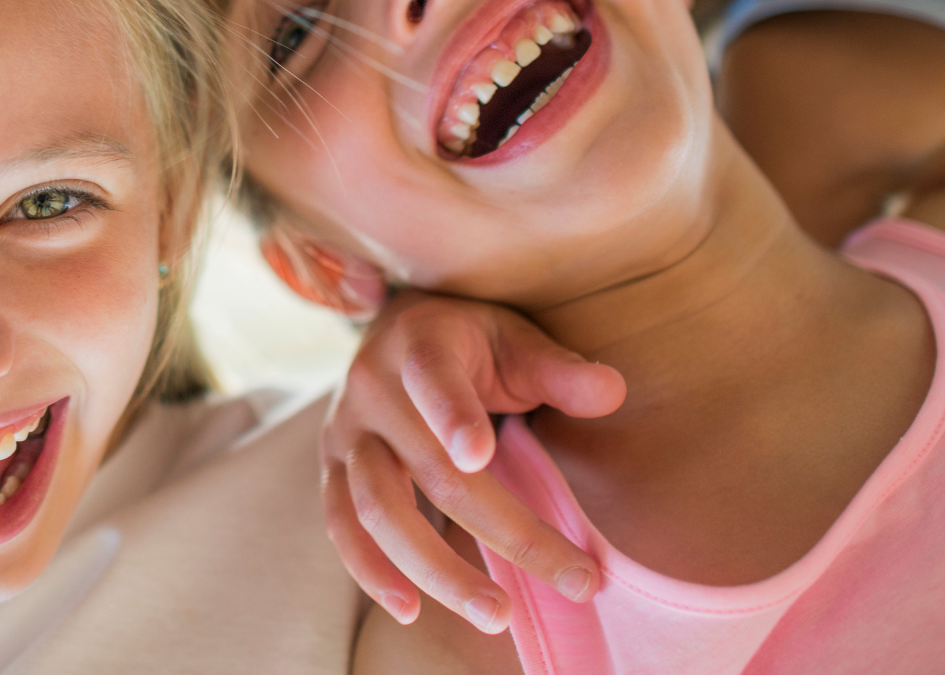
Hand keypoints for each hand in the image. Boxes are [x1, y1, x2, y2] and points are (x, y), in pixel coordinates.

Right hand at [323, 290, 625, 631]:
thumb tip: (611, 392)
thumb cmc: (468, 341)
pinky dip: (369, 570)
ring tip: (496, 613)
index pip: (432, 378)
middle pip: (431, 470)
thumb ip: (556, 369)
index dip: (452, 415)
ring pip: (379, 510)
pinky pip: (341, 526)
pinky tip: (411, 609)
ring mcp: (346, 432)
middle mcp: (372, 389)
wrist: (394, 331)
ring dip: (437, 569)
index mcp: (419, 344)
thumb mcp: (513, 340)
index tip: (481, 456)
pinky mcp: (332, 469)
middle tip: (575, 578)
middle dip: (506, 531)